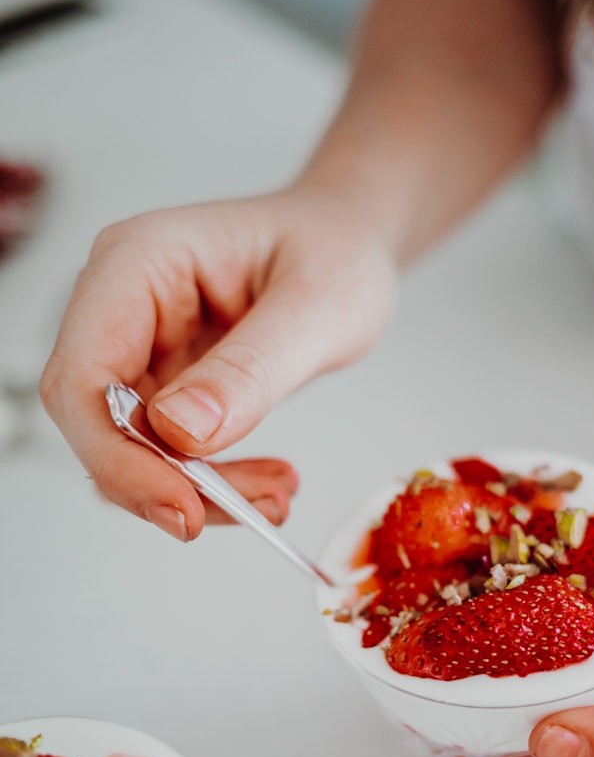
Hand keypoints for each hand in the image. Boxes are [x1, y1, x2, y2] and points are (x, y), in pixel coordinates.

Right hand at [40, 189, 396, 539]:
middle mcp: (121, 304)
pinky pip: (165, 453)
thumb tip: (181, 431)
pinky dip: (212, 481)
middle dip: (166, 482)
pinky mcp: (162, 383)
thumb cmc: (333, 251)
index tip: (182, 505)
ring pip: (131, 450)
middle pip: (98, 422)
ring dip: (198, 490)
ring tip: (275, 494)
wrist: (345, 247)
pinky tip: (265, 481)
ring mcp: (137, 346)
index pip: (84, 374)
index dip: (118, 453)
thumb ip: (251, 369)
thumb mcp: (318, 308)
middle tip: (250, 510)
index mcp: (138, 262)